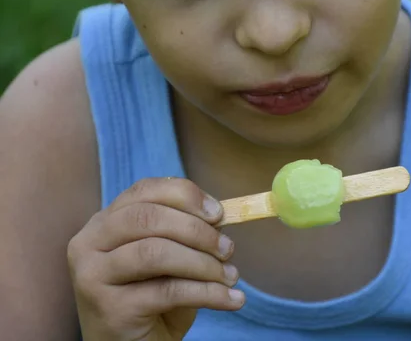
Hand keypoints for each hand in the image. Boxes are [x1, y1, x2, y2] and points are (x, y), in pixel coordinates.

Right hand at [67, 177, 244, 340]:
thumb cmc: (153, 298)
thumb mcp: (169, 257)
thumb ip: (186, 231)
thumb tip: (220, 216)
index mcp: (104, 222)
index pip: (144, 190)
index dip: (185, 195)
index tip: (219, 213)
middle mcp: (89, 244)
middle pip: (148, 218)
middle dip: (197, 230)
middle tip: (228, 248)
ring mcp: (92, 276)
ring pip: (156, 253)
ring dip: (204, 263)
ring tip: (231, 276)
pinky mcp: (109, 309)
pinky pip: (169, 291)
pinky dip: (209, 293)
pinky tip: (231, 299)